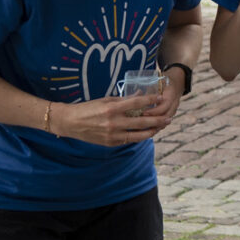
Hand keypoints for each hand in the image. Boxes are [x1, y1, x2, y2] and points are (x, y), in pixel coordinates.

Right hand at [51, 95, 174, 146]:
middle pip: (142, 122)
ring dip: (152, 131)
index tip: (160, 98)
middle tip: (168, 118)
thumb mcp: (105, 100)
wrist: (70, 122)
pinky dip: (139, 137)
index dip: (150, 100)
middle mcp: (114, 122)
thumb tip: (139, 95)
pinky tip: (146, 133)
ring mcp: (113, 135)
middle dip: (157, 120)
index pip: (136, 103)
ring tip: (160, 128)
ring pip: (138, 135)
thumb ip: (123, 99)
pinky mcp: (110, 143)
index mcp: (112, 108)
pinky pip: (129, 140)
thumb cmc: (88, 108)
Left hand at [141, 70, 186, 131]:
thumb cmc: (164, 79)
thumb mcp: (158, 79)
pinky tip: (148, 130)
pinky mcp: (171, 113)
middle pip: (166, 116)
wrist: (177, 81)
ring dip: (156, 126)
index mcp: (171, 93)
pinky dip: (158, 127)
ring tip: (143, 129)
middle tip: (141, 123)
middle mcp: (175, 103)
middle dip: (154, 121)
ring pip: (166, 121)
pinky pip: (165, 122)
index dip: (155, 111)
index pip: (165, 105)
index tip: (144, 112)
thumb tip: (137, 93)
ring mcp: (174, 109)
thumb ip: (150, 86)